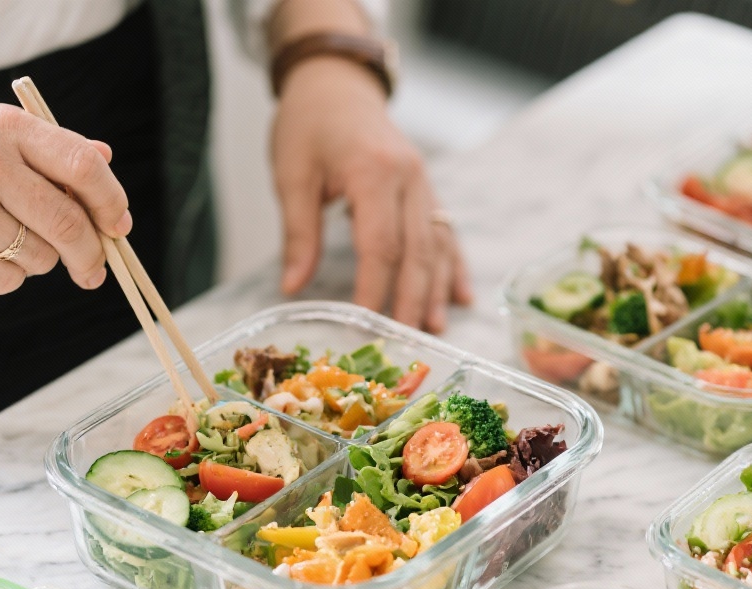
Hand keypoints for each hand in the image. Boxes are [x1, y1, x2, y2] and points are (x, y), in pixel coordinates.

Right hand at [0, 88, 130, 293]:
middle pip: (69, 223)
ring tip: (1, 241)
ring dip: (36, 261)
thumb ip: (51, 151)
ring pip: (38, 257)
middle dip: (90, 255)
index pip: (83, 168)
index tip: (119, 228)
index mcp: (6, 127)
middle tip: (92, 271)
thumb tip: (106, 162)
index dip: (112, 204)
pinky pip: (5, 280)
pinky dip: (4, 277)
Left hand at [271, 58, 470, 332]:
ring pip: (437, 244)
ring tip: (434, 328)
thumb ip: (298, 233)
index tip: (366, 324)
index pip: (381, 244)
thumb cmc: (308, 125)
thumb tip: (293, 287)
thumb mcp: (292, 175)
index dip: (376, 288)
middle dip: (413, 299)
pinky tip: (459, 297)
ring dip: (437, 289)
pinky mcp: (426, 187)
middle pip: (417, 250)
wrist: (337, 83)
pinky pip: (446, 231)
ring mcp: (424, 182)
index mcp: (373, 172)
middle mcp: (408, 178)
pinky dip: (453, 266)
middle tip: (407, 341)